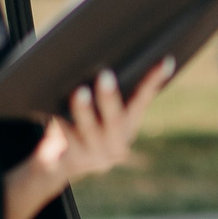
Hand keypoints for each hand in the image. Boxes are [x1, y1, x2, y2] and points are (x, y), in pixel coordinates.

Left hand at [33, 61, 173, 189]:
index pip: (143, 100)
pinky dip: (60, 121)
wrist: (59, 163)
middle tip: (105, 75)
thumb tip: (100, 55)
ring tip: (80, 92)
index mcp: (128, 127)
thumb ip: (104, 96)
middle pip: (116, 120)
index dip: (154, 80)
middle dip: (111, 97)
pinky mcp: (74, 162)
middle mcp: (117, 144)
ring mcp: (96, 156)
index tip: (165, 60)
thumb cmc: (79, 125)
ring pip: (90, 130)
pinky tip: (52, 108)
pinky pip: (66, 138)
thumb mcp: (97, 113)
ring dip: (84, 110)